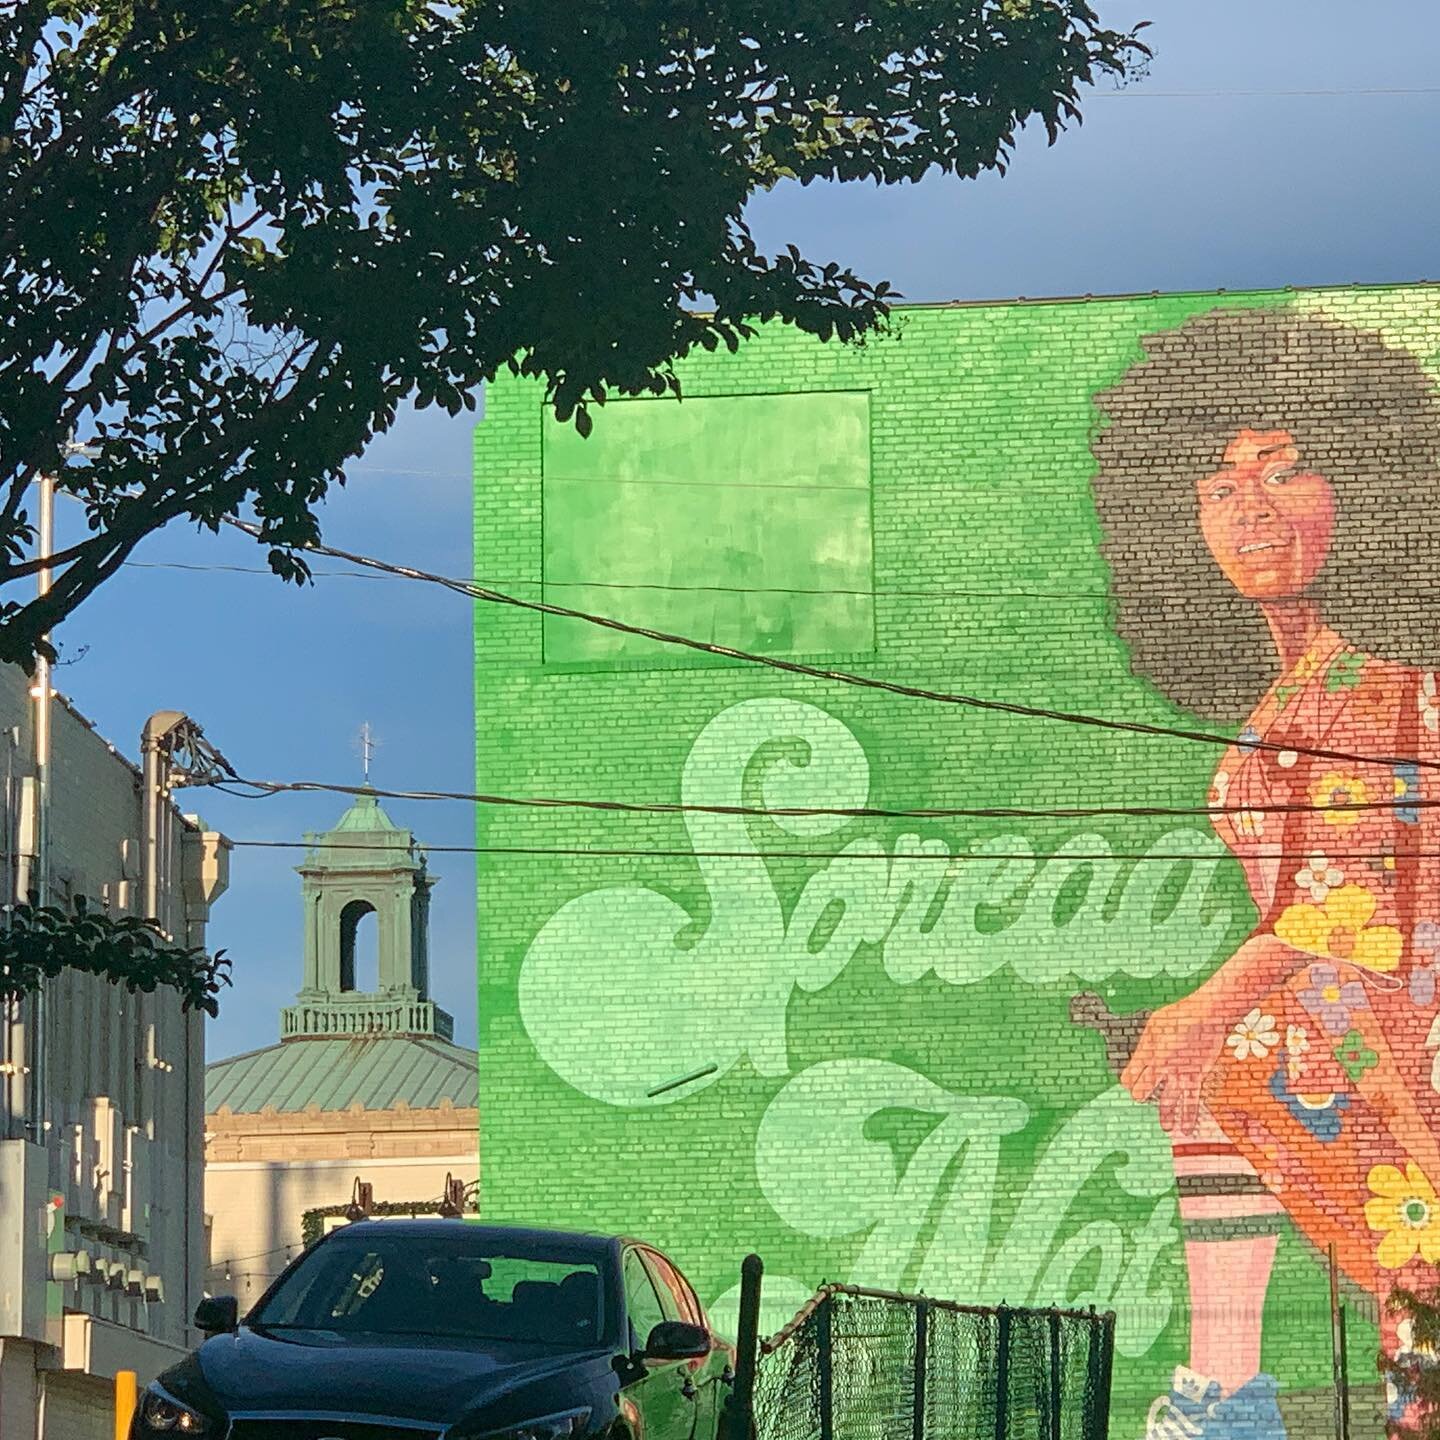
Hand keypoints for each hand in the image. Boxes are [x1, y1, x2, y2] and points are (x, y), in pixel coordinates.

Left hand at [1121, 995, 1229, 1135]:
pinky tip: (1186, 1130)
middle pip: (1142, 1092)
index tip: (1130, 1082)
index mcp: (1146, 1053)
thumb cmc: (1179, 1016)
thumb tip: (1140, 1058)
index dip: (1128, 1082)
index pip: (1127, 1078)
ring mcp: (1178, 1074)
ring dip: (1166, 1116)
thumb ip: (1145, 1045)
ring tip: (1166, 1127)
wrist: (1205, 1015)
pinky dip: (1189, 1118)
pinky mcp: (1196, 1077)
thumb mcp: (1153, 1026)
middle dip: (1142, 1095)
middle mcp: (1159, 1067)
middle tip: (1145, 1095)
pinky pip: (1191, 1102)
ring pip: (1167, 1103)